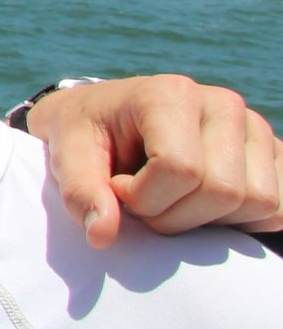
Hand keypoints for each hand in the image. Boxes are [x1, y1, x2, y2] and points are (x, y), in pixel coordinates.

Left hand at [26, 74, 282, 245]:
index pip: (180, 169)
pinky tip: (203, 207)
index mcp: (170, 94)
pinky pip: (280, 208)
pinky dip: (242, 222)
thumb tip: (103, 234)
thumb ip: (80, 191)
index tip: (117, 189)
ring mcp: (254, 127)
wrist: (106, 118)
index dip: (144, 199)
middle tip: (142, 202)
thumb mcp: (67, 154)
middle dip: (174, 216)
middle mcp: (221, 104)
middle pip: (222, 190)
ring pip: (257, 202)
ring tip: (171, 200)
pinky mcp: (272, 153)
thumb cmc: (86, 133)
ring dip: (208, 222)